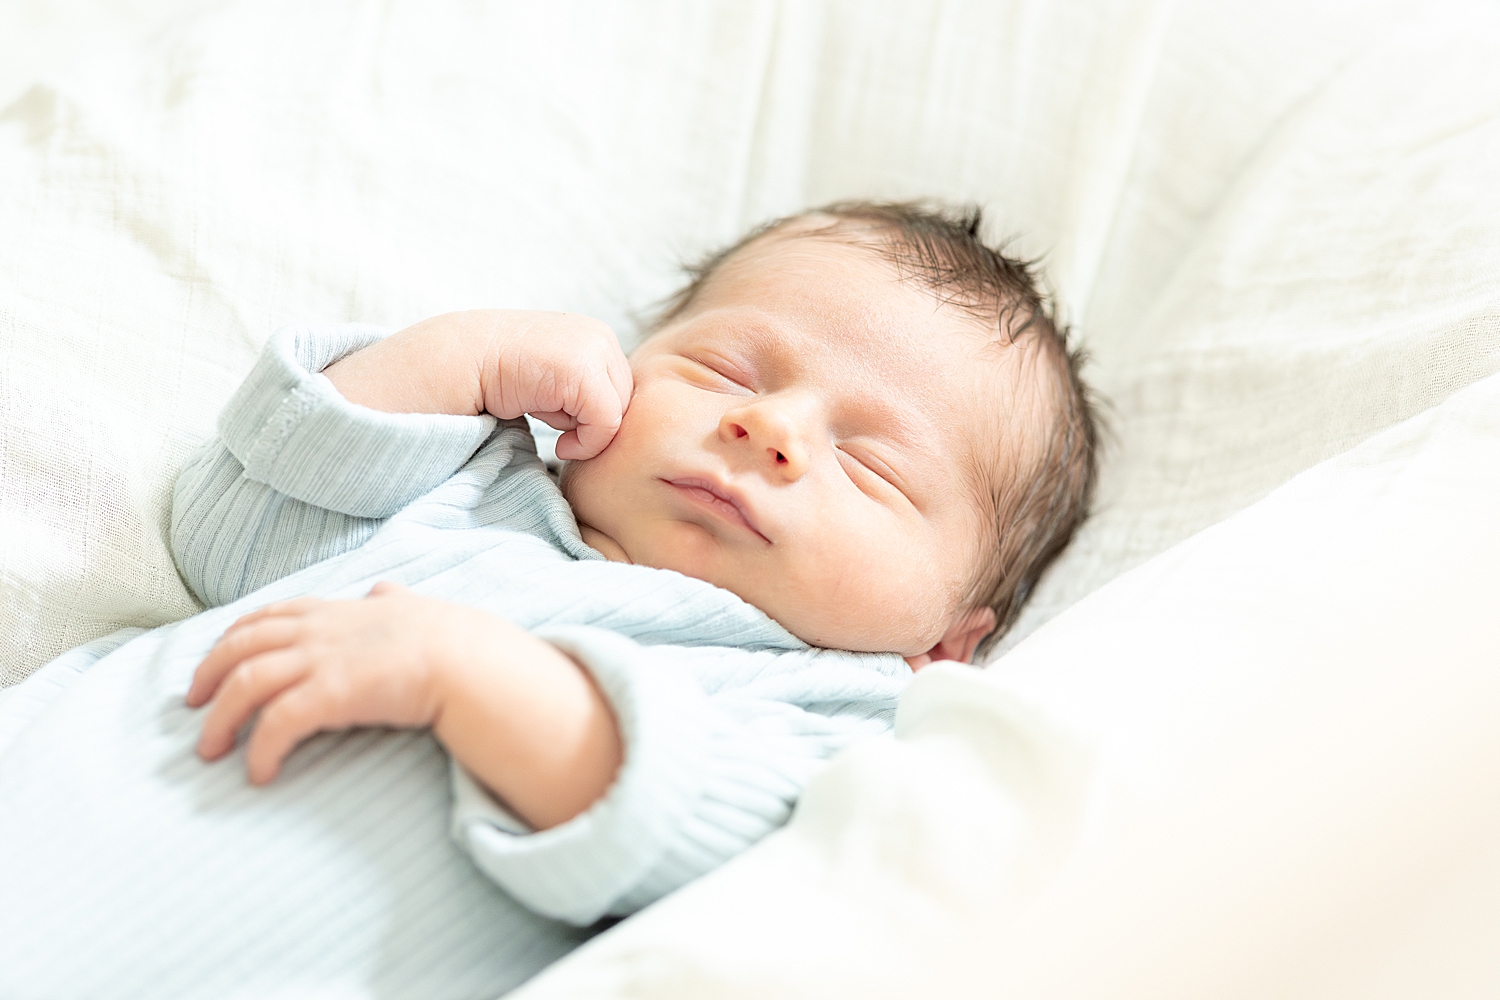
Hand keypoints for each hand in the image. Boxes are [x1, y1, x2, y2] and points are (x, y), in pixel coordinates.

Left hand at [187, 581, 623, 827]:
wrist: (467, 659)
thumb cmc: (448, 638)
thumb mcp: (413, 608)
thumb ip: (392, 599)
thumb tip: (385, 589)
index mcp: (335, 611)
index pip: (268, 615)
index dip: (233, 637)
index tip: (215, 661)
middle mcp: (318, 630)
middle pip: (240, 645)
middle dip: (208, 675)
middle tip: (193, 707)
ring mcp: (321, 660)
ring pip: (246, 683)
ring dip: (220, 719)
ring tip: (210, 751)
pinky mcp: (330, 694)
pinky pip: (277, 723)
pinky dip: (259, 749)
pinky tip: (259, 774)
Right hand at [323, 310, 632, 459]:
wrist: (453, 362)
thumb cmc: (494, 379)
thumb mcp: (547, 378)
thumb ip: (580, 391)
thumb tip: (612, 426)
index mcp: (592, 336)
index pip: (622, 391)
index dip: (596, 418)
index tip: (563, 429)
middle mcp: (599, 335)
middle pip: (626, 403)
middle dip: (593, 423)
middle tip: (554, 427)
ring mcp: (592, 349)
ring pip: (619, 414)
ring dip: (586, 431)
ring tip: (547, 422)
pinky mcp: (581, 370)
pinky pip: (607, 422)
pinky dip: (586, 443)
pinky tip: (556, 443)